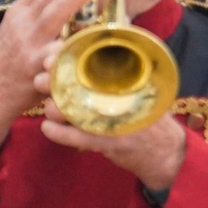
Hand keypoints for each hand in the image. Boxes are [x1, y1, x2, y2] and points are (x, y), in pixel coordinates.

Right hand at [0, 0, 105, 163]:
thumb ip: (35, 15)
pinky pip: (56, 49)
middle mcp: (22, 23)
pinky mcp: (35, 64)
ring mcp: (29, 43)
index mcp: (18, 12)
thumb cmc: (7, 64)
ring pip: (52, 12)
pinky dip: (72, 38)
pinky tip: (90, 30)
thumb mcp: (15, 31)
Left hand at [39, 68, 187, 191]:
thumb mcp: (135, 89)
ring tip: (49, 108)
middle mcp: (122, 94)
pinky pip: (79, 138)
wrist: (166, 151)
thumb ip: (111, 75)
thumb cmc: (143, 115)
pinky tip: (47, 129)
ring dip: (55, 109)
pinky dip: (60, 134)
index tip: (49, 58)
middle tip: (41, 81)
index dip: (67, 57)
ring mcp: (117, 118)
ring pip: (75, 111)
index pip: (91, 60)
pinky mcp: (113, 141)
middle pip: (80, 82)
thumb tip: (73, 58)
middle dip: (54, 81)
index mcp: (126, 77)